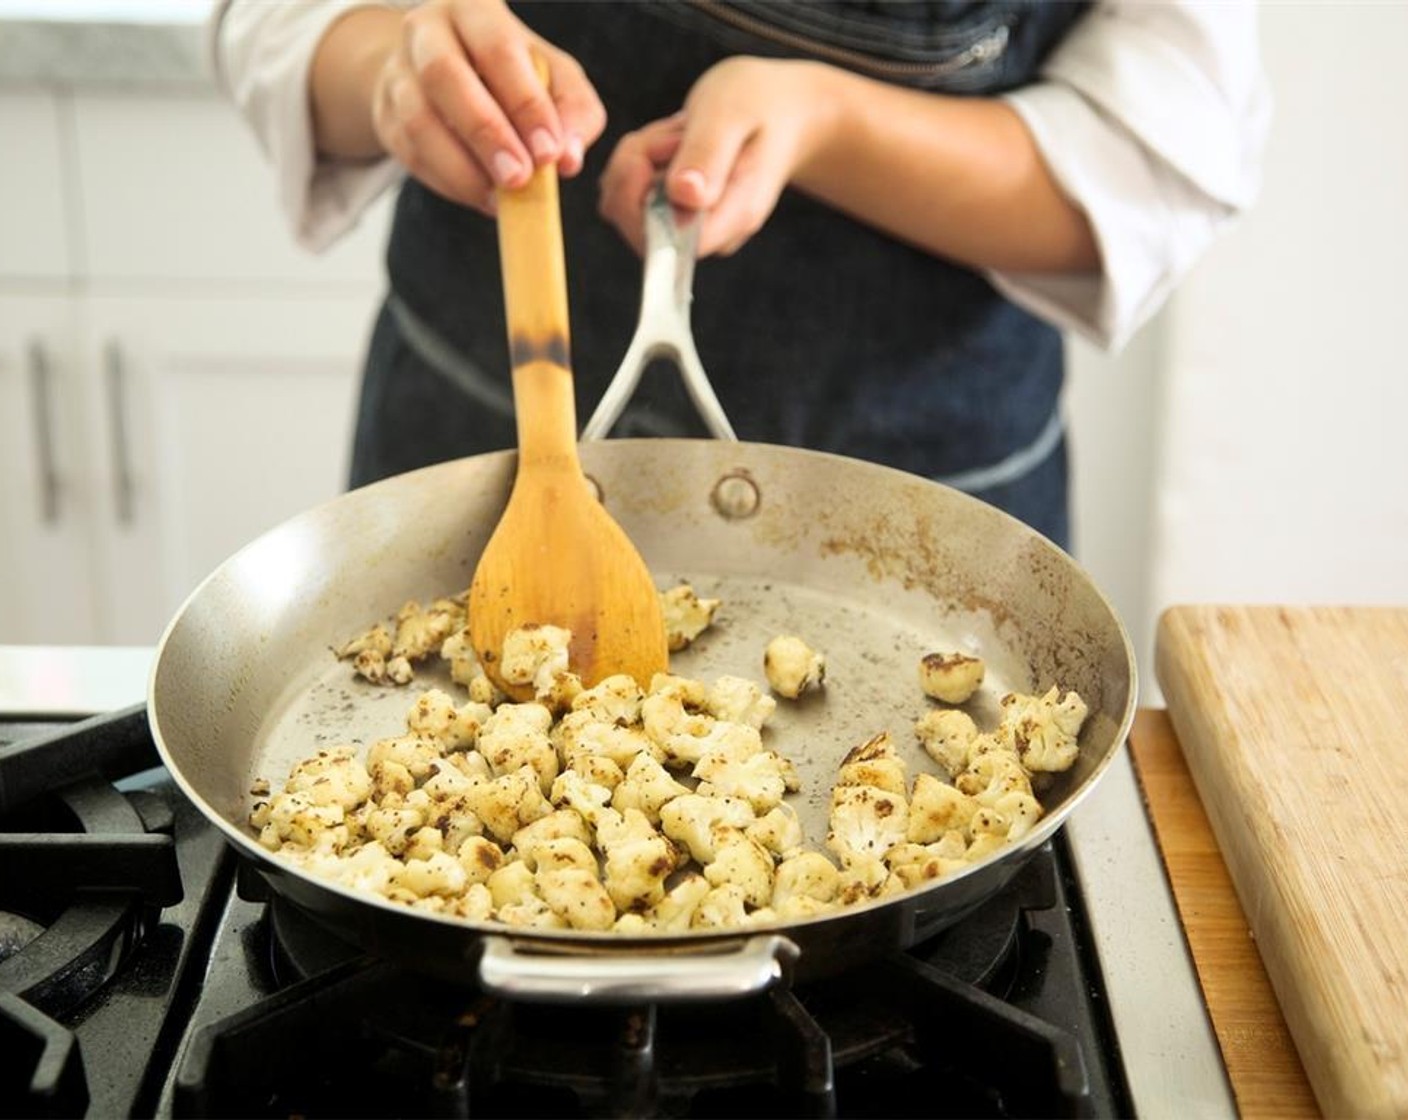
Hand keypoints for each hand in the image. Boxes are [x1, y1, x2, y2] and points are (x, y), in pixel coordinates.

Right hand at [364, 0, 605, 213]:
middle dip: (485, 134)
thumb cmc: (515, 75)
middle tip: (519, 178)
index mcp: (474, 8)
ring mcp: (398, 71)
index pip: (498, 49)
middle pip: (444, 75)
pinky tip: (482, 197)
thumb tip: (570, 157)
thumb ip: (574, 111)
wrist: (449, 75)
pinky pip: (410, 154)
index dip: (525, 104)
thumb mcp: (556, 79)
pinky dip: (449, 183)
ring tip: (501, 199)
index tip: (549, 153)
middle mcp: (427, 28)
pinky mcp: (385, 114)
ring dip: (462, 168)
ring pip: (418, 120)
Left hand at [598, 57, 839, 256]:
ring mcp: (689, 225)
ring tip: (680, 132)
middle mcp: (709, 232)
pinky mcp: (674, 212)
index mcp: (730, 217)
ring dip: (636, 159)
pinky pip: (630, 192)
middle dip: (634, 170)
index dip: (640, 199)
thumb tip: (683, 196)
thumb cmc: (762, 105)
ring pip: (627, 206)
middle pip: (637, 226)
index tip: (661, 145)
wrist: (782, 109)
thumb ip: (708, 153)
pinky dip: (638, 158)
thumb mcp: (734, 113)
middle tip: (672, 131)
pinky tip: (671, 139)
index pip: (666, 241)